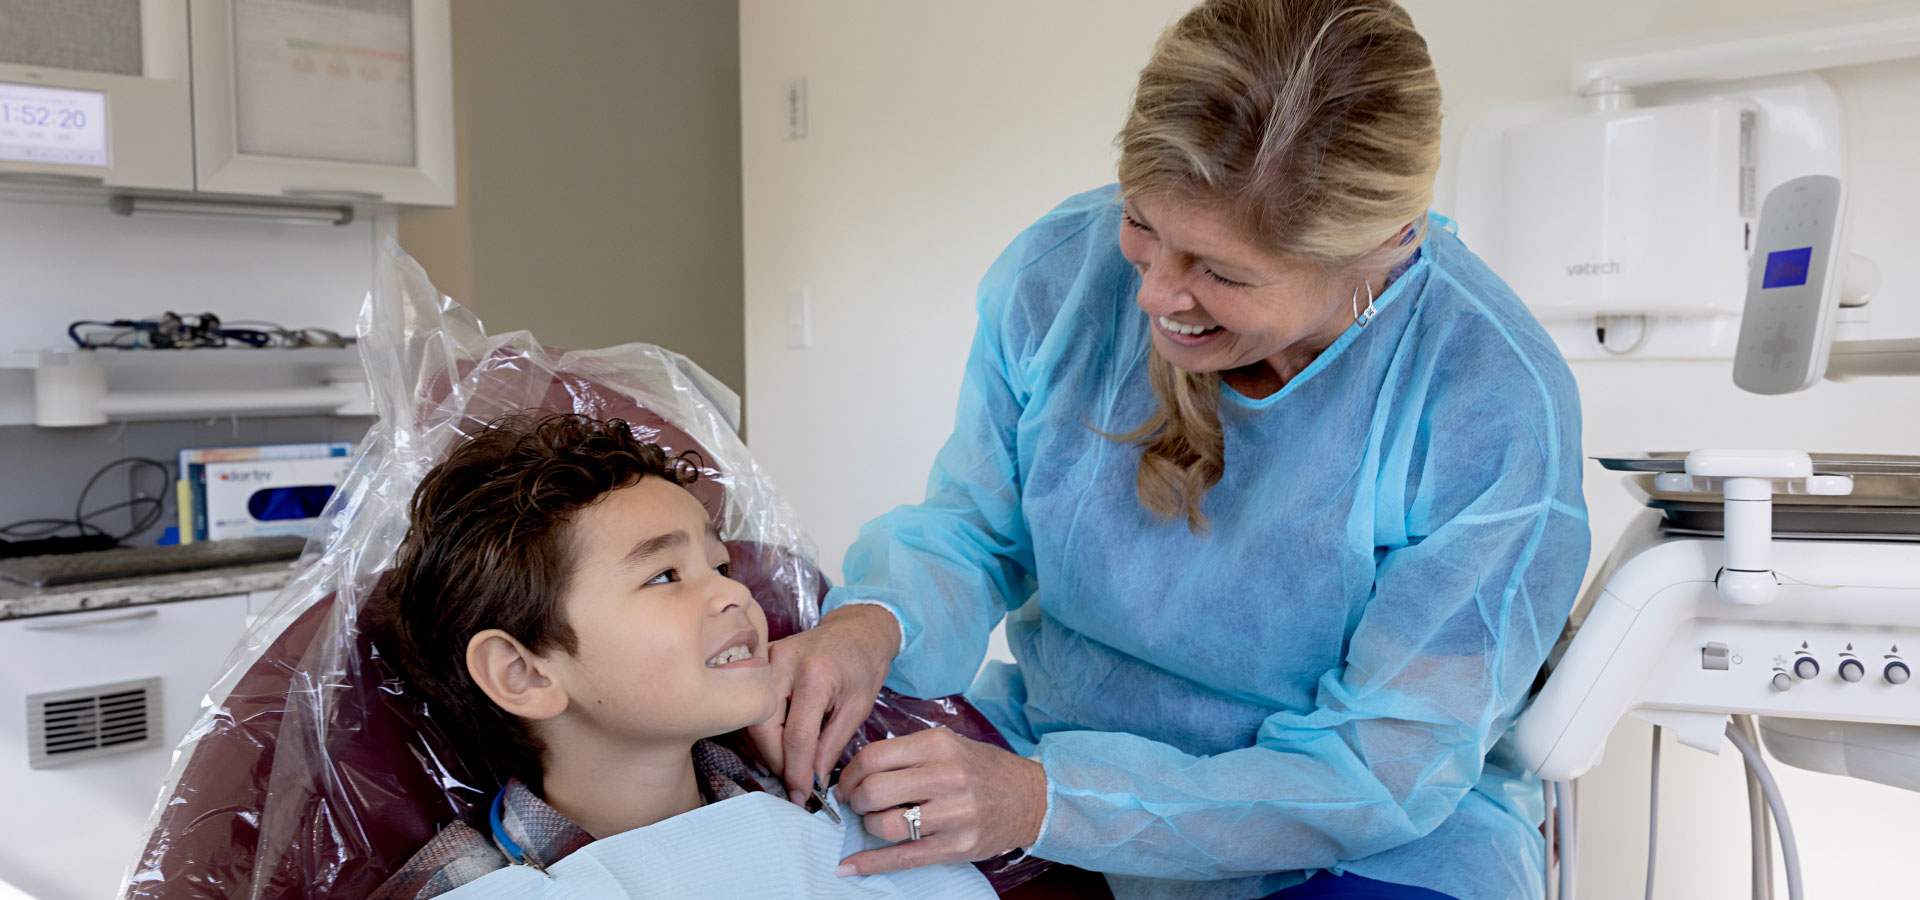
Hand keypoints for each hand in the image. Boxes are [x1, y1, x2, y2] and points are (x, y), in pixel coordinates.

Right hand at [745, 604, 899, 803]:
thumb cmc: (862, 665)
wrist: (856, 629)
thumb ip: (832, 746)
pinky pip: (750, 705)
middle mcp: (782, 662)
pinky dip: (760, 732)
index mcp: (814, 674)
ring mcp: (765, 659)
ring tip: (786, 768)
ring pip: (750, 718)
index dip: (797, 771)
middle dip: (775, 761)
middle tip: (793, 782)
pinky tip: (776, 747)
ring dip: (765, 749)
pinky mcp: (758, 662)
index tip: (802, 797)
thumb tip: (812, 781)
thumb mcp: (858, 708)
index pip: (797, 735)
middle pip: (763, 727)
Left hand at [833, 728, 1048, 876]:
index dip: (850, 773)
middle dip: (856, 800)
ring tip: (876, 822)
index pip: (873, 757)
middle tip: (858, 803)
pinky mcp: (957, 846)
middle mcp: (947, 777)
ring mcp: (954, 815)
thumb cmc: (983, 770)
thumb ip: (908, 753)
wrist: (1032, 798)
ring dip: (870, 826)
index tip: (846, 783)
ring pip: (886, 825)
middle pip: (874, 791)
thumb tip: (858, 770)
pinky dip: (871, 863)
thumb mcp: (949, 745)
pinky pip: (903, 858)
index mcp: (939, 745)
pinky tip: (850, 866)